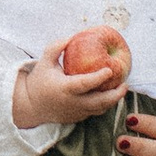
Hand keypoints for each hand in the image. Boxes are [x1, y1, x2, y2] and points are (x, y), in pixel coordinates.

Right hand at [12, 43, 133, 132]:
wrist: (31, 106)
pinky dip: (104, 104)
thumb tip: (72, 37)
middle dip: (115, 95)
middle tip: (125, 84)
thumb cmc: (39, 81)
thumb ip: (56, 48)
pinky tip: (110, 95)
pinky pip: (95, 112)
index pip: (85, 84)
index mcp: (64, 88)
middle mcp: (73, 102)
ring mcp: (76, 112)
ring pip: (100, 109)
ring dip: (113, 100)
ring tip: (121, 88)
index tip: (110, 70)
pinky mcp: (78, 118)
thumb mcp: (44, 62)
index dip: (99, 78)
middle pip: (99, 102)